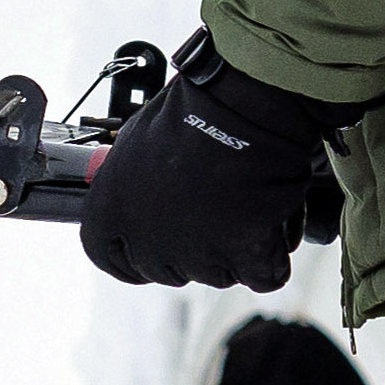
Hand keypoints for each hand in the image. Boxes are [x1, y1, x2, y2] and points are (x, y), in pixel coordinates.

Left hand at [78, 33, 355, 291]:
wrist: (239, 109)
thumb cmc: (190, 113)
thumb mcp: (137, 143)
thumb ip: (133, 181)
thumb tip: (142, 186)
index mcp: (110, 213)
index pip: (109, 256)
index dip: (132, 258)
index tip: (147, 254)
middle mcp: (146, 244)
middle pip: (167, 270)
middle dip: (189, 249)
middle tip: (211, 214)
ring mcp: (196, 256)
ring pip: (218, 274)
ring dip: (233, 251)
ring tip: (245, 204)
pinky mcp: (244, 259)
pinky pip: (264, 275)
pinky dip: (275, 255)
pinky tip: (275, 224)